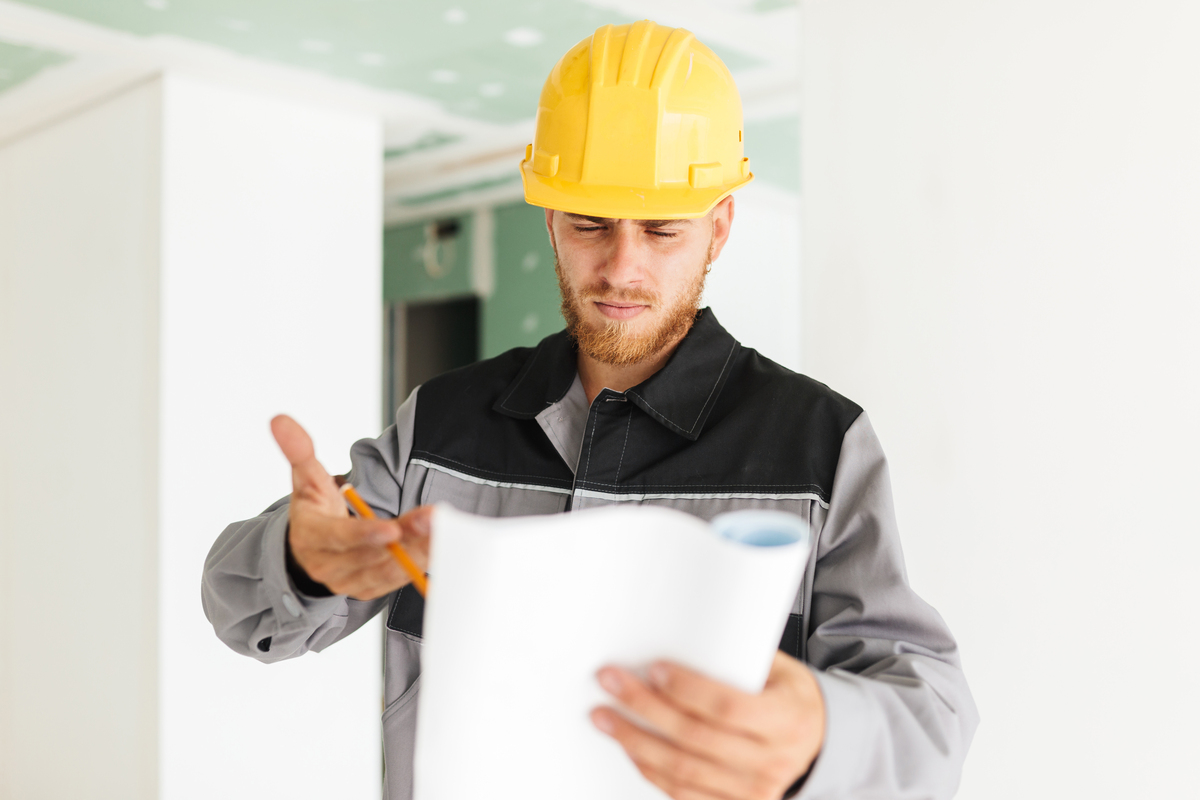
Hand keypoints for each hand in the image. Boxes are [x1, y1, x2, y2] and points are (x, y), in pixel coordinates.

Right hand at [270, 414, 430, 599]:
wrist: (310, 548)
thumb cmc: (313, 509)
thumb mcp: (304, 478)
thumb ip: (298, 450)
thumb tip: (281, 420)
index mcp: (311, 536)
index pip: (338, 538)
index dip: (365, 535)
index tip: (392, 529)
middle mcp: (327, 565)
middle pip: (369, 556)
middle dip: (404, 539)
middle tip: (431, 520)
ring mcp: (347, 582)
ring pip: (385, 571)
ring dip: (416, 552)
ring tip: (438, 529)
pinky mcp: (365, 590)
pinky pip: (394, 582)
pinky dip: (417, 564)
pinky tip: (435, 545)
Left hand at [591, 651, 824, 799]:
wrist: (819, 742)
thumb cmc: (792, 698)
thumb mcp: (782, 670)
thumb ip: (741, 659)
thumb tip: (687, 639)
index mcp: (786, 719)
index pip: (728, 706)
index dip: (687, 689)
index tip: (655, 669)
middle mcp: (771, 760)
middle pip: (695, 737)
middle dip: (646, 708)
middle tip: (613, 683)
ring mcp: (753, 790)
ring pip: (683, 769)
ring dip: (636, 742)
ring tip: (607, 718)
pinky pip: (683, 793)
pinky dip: (651, 770)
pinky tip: (630, 749)